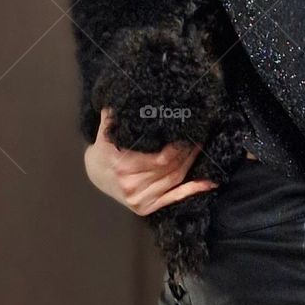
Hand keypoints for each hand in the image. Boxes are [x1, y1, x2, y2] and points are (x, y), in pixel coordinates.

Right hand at [84, 108, 218, 212]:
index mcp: (122, 165)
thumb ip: (112, 116)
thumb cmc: (105, 151)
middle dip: (187, 150)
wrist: (95, 175)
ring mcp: (139, 198)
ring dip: (191, 162)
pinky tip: (209, 183)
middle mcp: (131, 184)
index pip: (160, 156)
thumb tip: (120, 96)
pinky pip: (173, 198)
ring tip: (201, 146)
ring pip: (174, 178)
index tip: (189, 130)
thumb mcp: (105, 132)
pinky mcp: (145, 208)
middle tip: (200, 134)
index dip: (178, 145)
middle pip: (170, 167)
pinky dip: (193, 190)